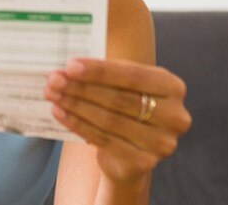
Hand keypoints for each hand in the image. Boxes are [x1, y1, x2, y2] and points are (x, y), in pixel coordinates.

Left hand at [44, 58, 190, 184]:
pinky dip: (78, 124)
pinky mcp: (144, 162)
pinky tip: (59, 114)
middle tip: (54, 80)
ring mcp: (162, 142)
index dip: (100, 71)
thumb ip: (106, 75)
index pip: (133, 75)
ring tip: (52, 95)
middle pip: (119, 98)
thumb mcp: (124, 87)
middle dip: (82, 88)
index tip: (71, 65)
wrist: (130, 154)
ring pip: (109, 119)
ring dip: (75, 105)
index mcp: (173, 88)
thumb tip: (67, 67)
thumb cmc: (124, 109)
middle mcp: (175, 115)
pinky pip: (103, 139)